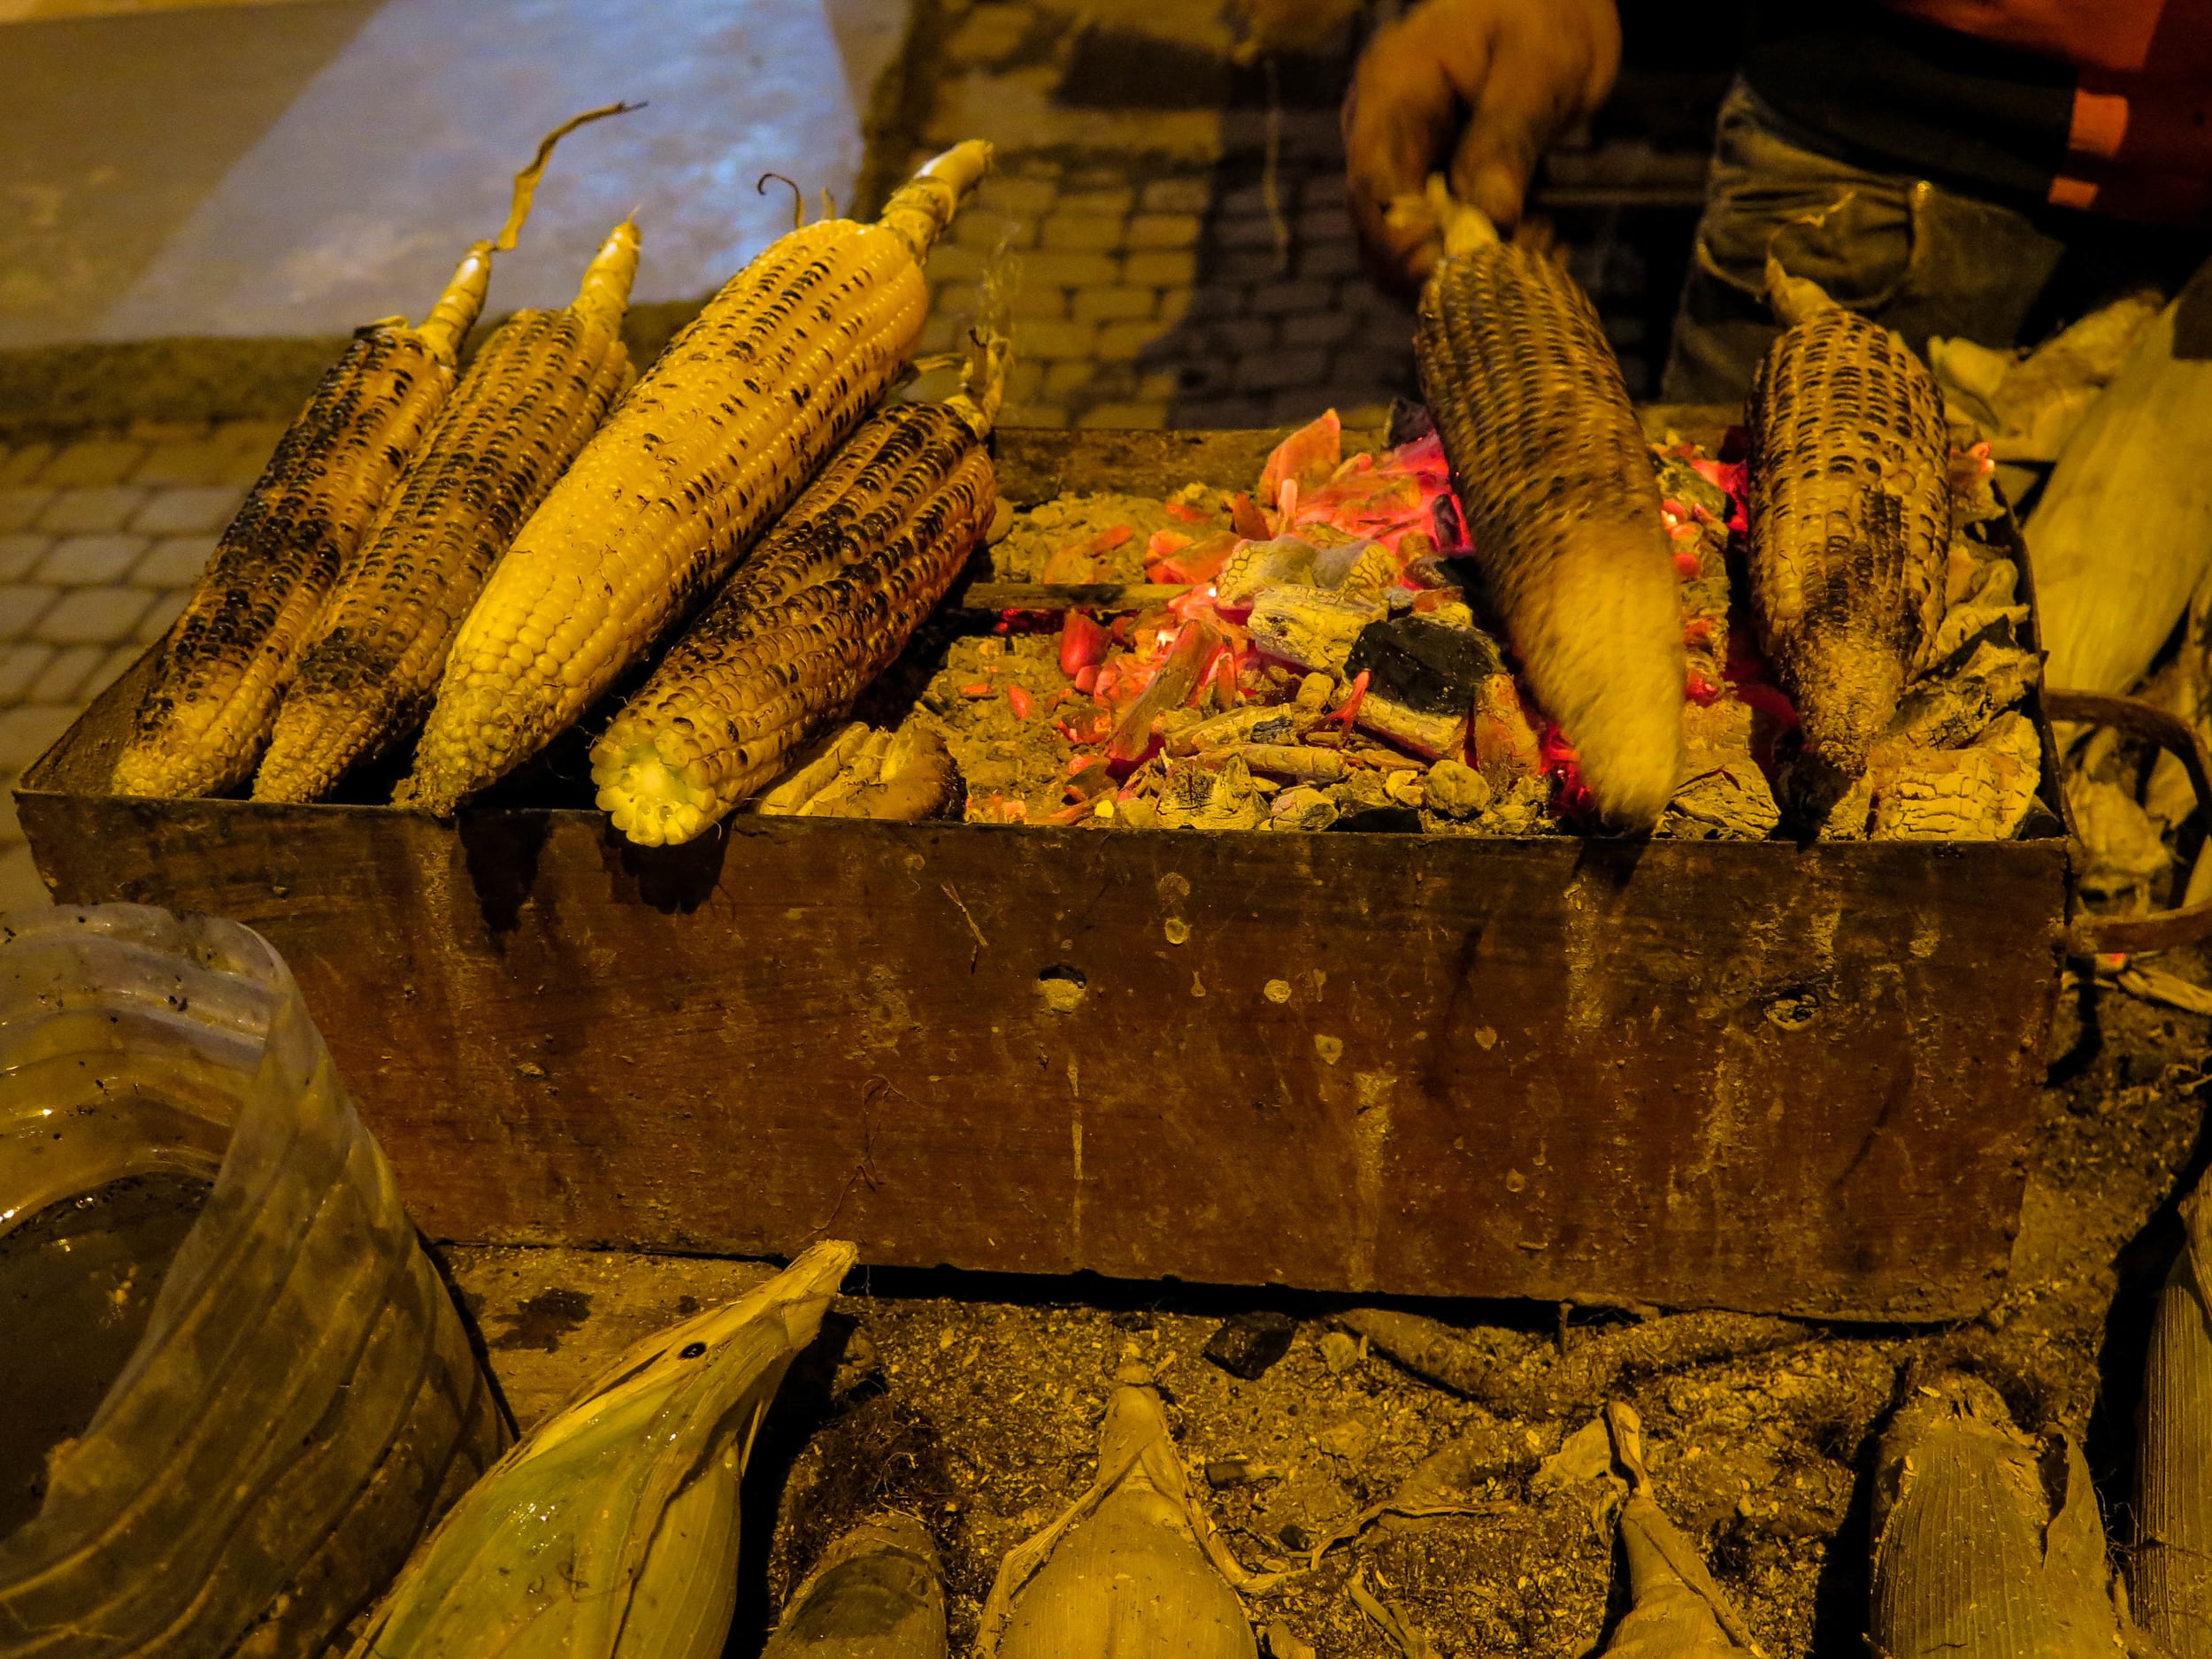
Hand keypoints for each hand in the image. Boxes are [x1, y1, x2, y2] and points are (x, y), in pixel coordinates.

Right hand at [1343, 0, 1619, 284]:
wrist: (1548, 2)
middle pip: (1377, 227)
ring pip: (1398, 248)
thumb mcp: (1542, 67)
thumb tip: (1489, 218)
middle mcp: (1375, 129)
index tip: (1463, 269)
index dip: (1407, 240)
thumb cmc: (1546, 14)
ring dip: (1463, 268)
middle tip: (1527, 254)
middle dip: (1444, 261)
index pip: (1373, 183)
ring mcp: (1392, 161)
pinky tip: (1528, 241)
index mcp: (1391, 86)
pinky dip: (1473, 259)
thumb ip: (1508, 138)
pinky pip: (1427, 243)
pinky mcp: (1418, 185)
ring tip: (1537, 243)